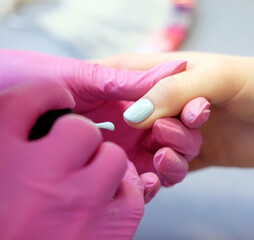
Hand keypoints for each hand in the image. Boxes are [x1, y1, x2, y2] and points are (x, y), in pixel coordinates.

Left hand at [0, 49, 207, 185]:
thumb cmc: (31, 80)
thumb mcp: (85, 78)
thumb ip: (130, 79)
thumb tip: (177, 64)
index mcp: (125, 100)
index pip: (168, 108)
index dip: (187, 112)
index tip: (198, 111)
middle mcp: (127, 126)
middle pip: (170, 137)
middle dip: (181, 140)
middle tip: (171, 136)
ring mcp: (119, 152)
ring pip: (160, 163)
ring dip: (170, 164)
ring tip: (160, 158)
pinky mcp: (108, 177)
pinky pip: (137, 185)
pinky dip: (148, 186)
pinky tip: (146, 181)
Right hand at [99, 41, 253, 168]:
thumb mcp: (216, 77)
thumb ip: (170, 94)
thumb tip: (130, 117)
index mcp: (168, 73)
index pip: (118, 74)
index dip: (95, 87)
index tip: (77, 107)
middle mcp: (170, 102)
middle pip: (128, 121)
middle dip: (131, 135)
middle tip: (145, 141)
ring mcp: (182, 130)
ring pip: (148, 149)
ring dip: (161, 154)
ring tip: (182, 150)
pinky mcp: (197, 155)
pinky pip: (170, 169)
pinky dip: (168, 173)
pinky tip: (179, 167)